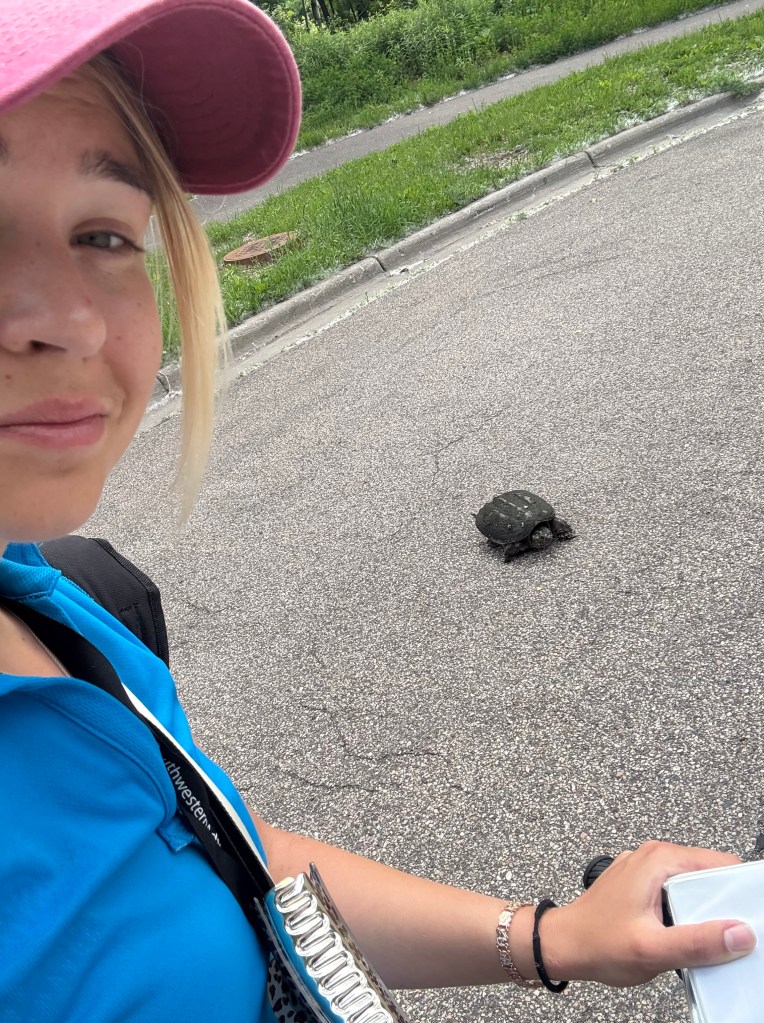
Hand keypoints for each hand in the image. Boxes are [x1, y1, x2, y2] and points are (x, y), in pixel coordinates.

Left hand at [543, 841, 756, 985]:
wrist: (563, 945)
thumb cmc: (598, 943)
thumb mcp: (653, 950)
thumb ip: (698, 942)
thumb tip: (739, 933)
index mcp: (660, 860)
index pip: (721, 865)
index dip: (739, 893)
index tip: (750, 919)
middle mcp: (654, 857)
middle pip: (710, 876)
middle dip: (724, 906)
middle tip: (730, 940)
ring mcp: (648, 870)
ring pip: (695, 887)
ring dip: (706, 913)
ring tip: (707, 942)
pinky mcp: (644, 885)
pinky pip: (679, 895)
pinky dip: (689, 914)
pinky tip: (686, 938)